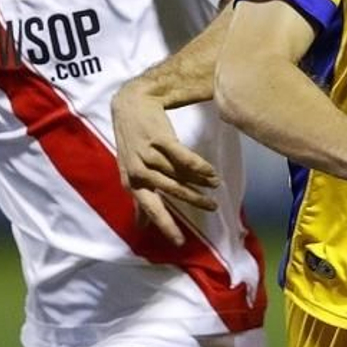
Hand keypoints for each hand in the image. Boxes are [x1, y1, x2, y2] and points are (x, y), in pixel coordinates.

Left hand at [111, 82, 220, 245]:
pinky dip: (199, 166)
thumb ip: (139, 198)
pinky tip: (210, 172)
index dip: (166, 225)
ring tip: (215, 185)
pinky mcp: (160, 138)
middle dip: (194, 201)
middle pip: (172, 191)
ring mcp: (148, 153)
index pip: (151, 208)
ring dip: (201, 181)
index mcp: (132, 182)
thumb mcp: (130, 170)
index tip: (179, 242)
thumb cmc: (132, 141)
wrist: (131, 104)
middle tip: (212, 207)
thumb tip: (141, 227)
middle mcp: (139, 170)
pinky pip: (184, 157)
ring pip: (180, 174)